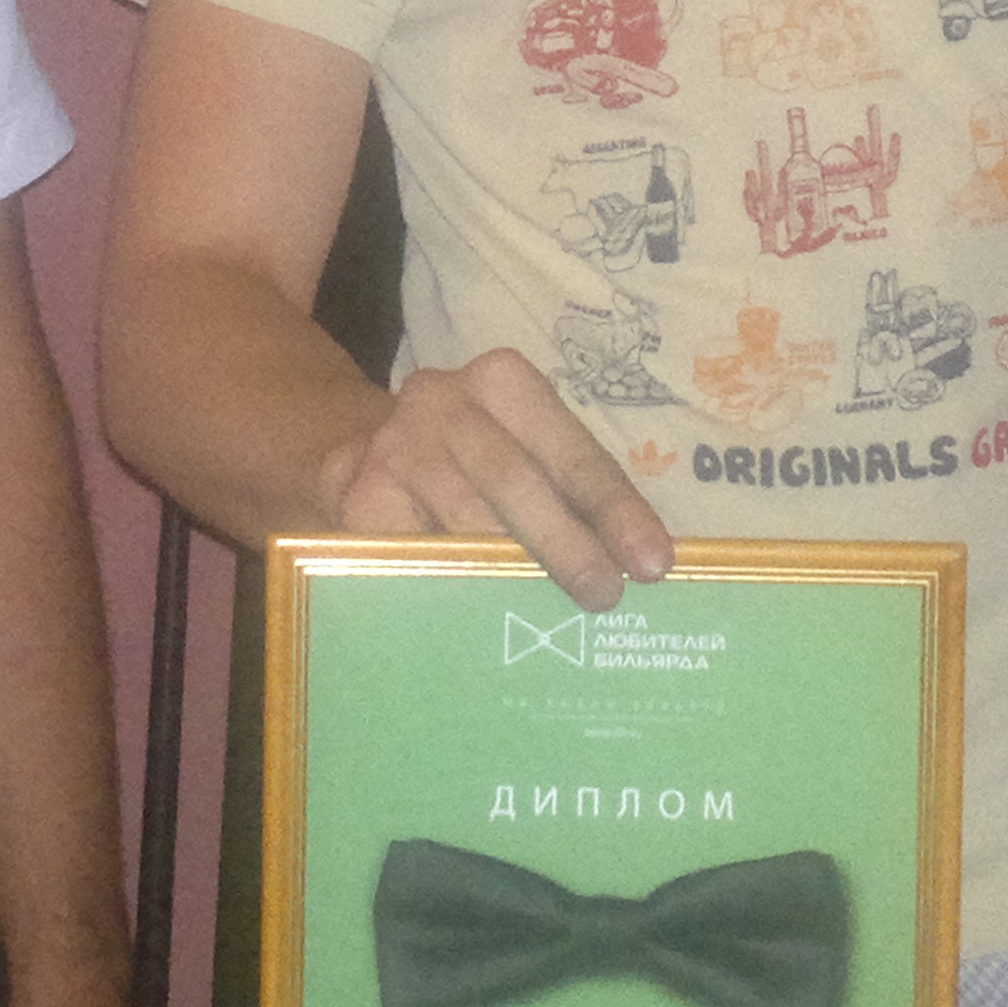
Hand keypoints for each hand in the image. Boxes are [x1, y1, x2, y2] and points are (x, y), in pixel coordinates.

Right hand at [320, 349, 673, 610]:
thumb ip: (566, 494)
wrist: (355, 454)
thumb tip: (633, 568)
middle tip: (605, 596)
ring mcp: (394, 449)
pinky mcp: (357, 498)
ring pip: (461, 520)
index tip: (652, 562)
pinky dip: (452, 591)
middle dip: (565, 543)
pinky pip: (415, 555)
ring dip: (510, 575)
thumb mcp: (518, 451)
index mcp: (503, 383)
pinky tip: (481, 623)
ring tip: (549, 619)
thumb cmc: (469, 464)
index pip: (570, 449)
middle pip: (514, 479)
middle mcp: (443, 401)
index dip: (614, 507)